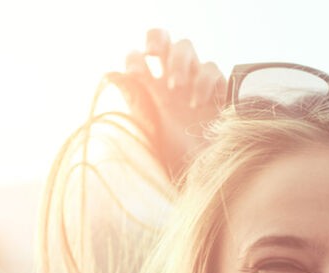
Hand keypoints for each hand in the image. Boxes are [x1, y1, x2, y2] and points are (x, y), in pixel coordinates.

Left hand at [119, 29, 225, 180]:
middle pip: (162, 40)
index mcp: (150, 91)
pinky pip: (211, 69)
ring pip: (186, 48)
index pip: (137, 58)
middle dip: (157, 40)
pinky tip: (200, 104)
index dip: (134, 57)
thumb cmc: (175, 161)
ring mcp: (194, 84)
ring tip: (178, 89)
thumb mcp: (149, 131)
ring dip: (179, 63)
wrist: (209, 176)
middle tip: (154, 54)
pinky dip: (204, 81)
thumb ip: (134, 100)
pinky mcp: (218, 91)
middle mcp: (170, 83)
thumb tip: (111, 74)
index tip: (135, 73)